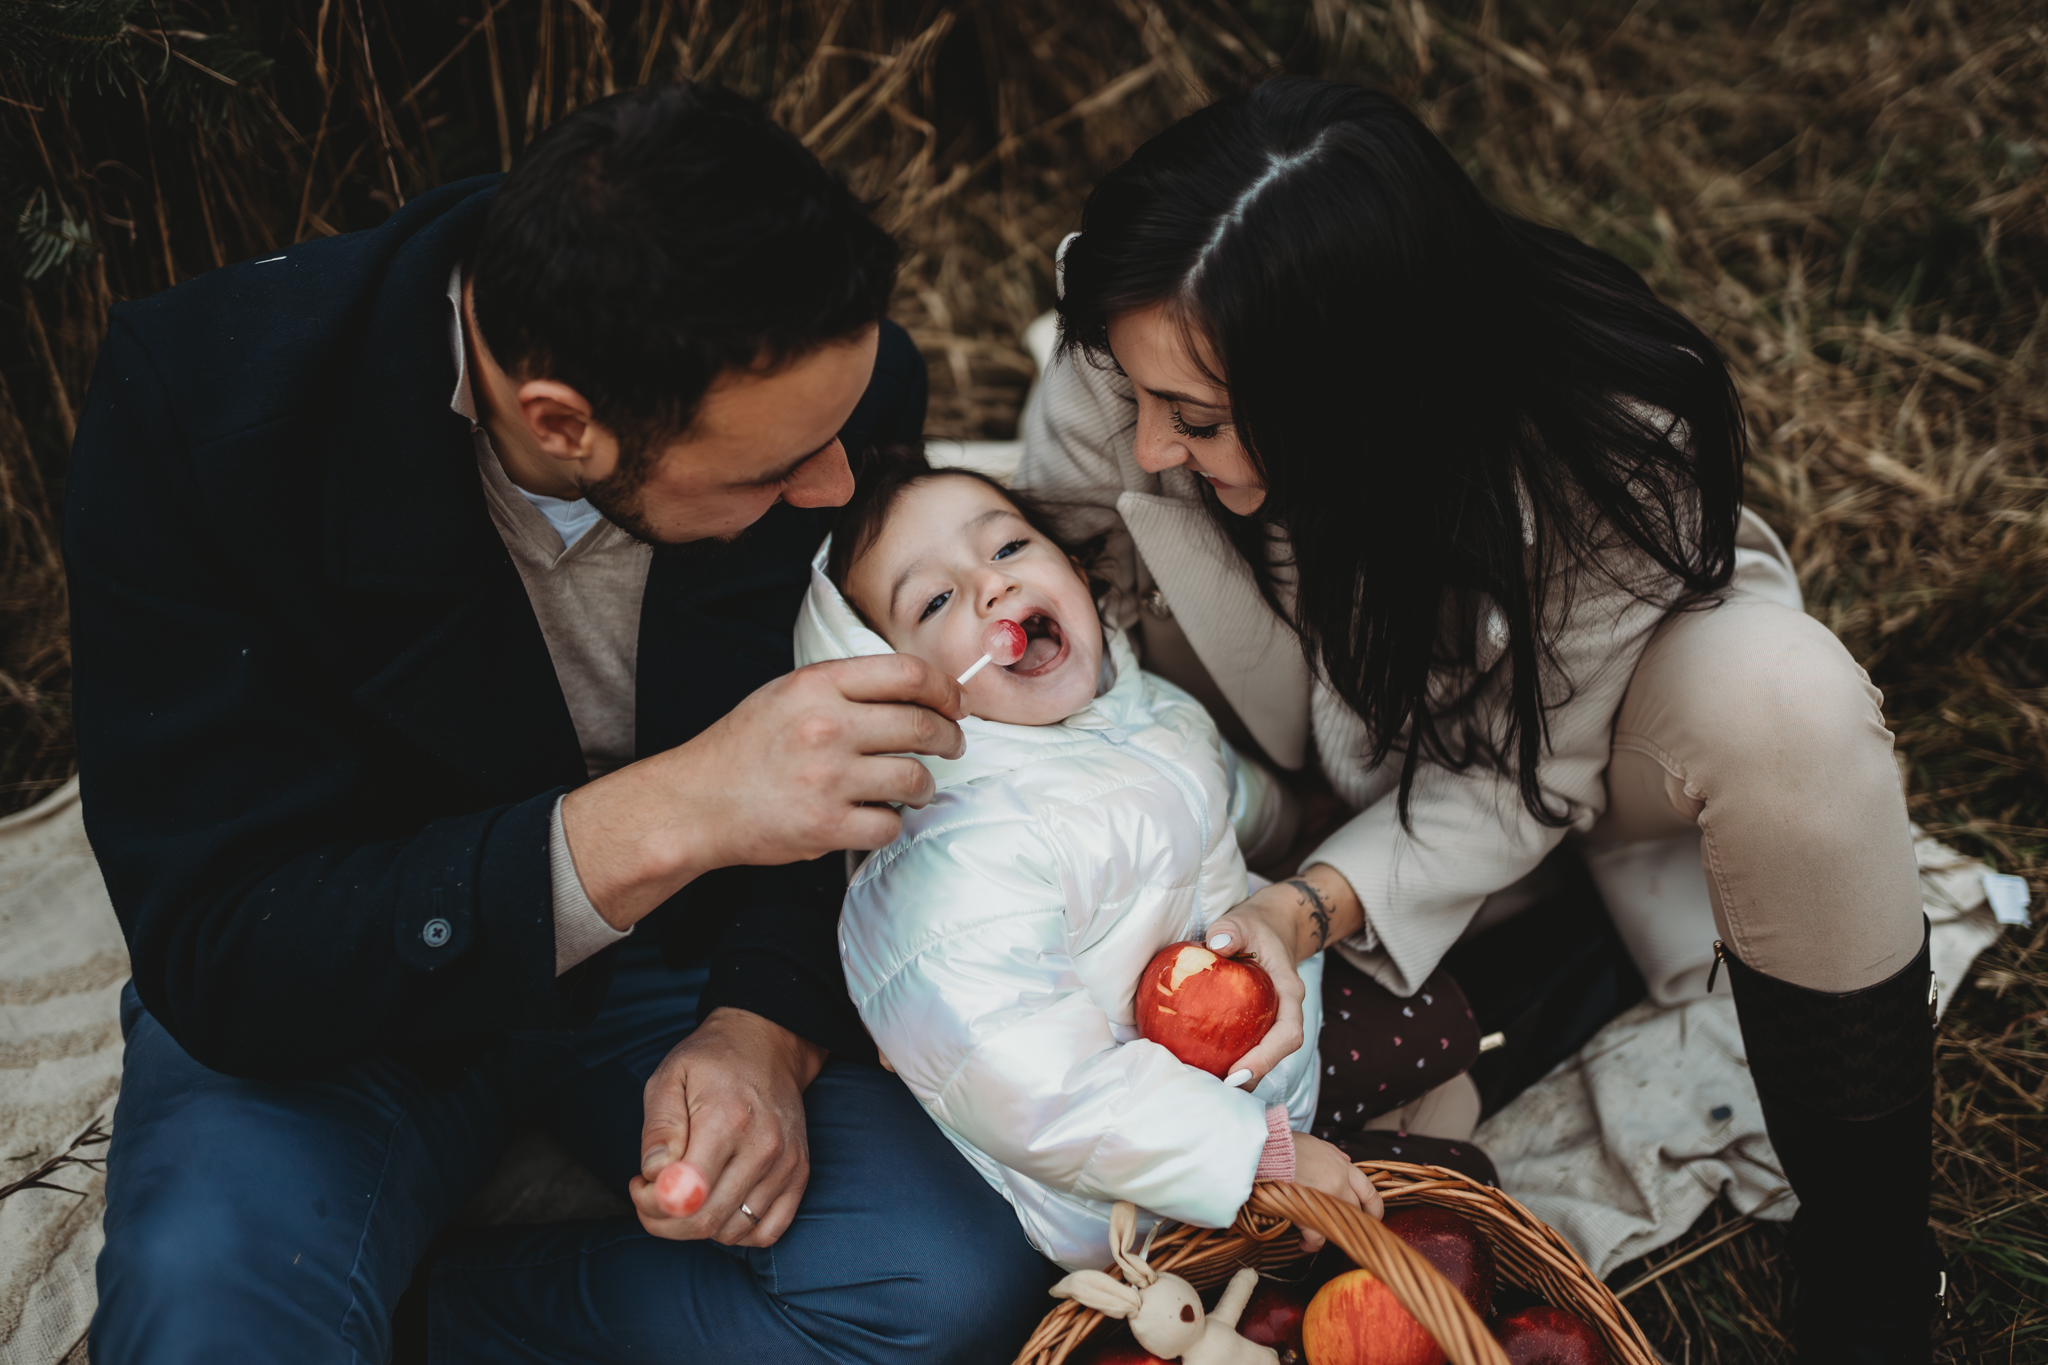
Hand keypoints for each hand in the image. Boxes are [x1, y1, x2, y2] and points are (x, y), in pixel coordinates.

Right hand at [563, 654, 966, 927]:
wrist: (697, 802)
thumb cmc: (745, 746)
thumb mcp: (787, 692)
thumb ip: (845, 686)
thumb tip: (915, 690)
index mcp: (817, 685)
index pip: (908, 674)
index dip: (945, 689)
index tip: (954, 703)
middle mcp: (826, 727)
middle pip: (922, 726)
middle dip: (950, 738)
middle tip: (952, 745)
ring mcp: (827, 780)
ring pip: (915, 778)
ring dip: (926, 785)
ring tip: (917, 786)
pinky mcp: (825, 826)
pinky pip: (890, 824)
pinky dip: (892, 822)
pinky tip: (878, 814)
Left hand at [628, 1007, 826, 1246]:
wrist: (768, 1045)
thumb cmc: (712, 1062)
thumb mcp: (669, 1078)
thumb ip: (659, 1129)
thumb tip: (654, 1177)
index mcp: (726, 1121)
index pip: (686, 1198)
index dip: (651, 1205)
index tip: (640, 1184)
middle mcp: (763, 1148)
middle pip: (707, 1222)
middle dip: (665, 1223)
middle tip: (653, 1196)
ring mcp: (786, 1164)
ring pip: (734, 1232)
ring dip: (699, 1226)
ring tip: (686, 1193)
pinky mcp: (799, 1174)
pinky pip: (769, 1231)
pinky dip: (738, 1232)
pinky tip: (719, 1205)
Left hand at [1204, 864, 1364, 1086]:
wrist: (1269, 926)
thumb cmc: (1255, 925)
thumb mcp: (1243, 921)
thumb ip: (1230, 929)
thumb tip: (1217, 945)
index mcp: (1288, 991)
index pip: (1288, 1033)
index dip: (1266, 1058)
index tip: (1239, 1073)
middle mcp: (1284, 1011)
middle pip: (1275, 1053)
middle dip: (1251, 1077)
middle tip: (1216, 1089)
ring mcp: (1271, 1019)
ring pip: (1262, 1054)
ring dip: (1239, 1074)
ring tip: (1205, 1085)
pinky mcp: (1256, 1022)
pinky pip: (1245, 1045)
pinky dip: (1227, 1057)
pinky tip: (1200, 1064)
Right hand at [1289, 1132, 1383, 1252]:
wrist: (1269, 1149)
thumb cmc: (1289, 1145)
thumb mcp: (1318, 1144)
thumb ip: (1335, 1154)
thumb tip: (1347, 1160)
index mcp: (1344, 1169)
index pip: (1370, 1193)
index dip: (1374, 1209)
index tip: (1372, 1217)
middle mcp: (1339, 1185)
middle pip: (1356, 1212)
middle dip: (1349, 1223)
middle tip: (1341, 1230)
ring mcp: (1324, 1199)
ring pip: (1338, 1227)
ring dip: (1329, 1235)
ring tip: (1317, 1240)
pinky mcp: (1307, 1211)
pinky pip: (1316, 1237)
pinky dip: (1311, 1244)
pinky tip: (1303, 1243)